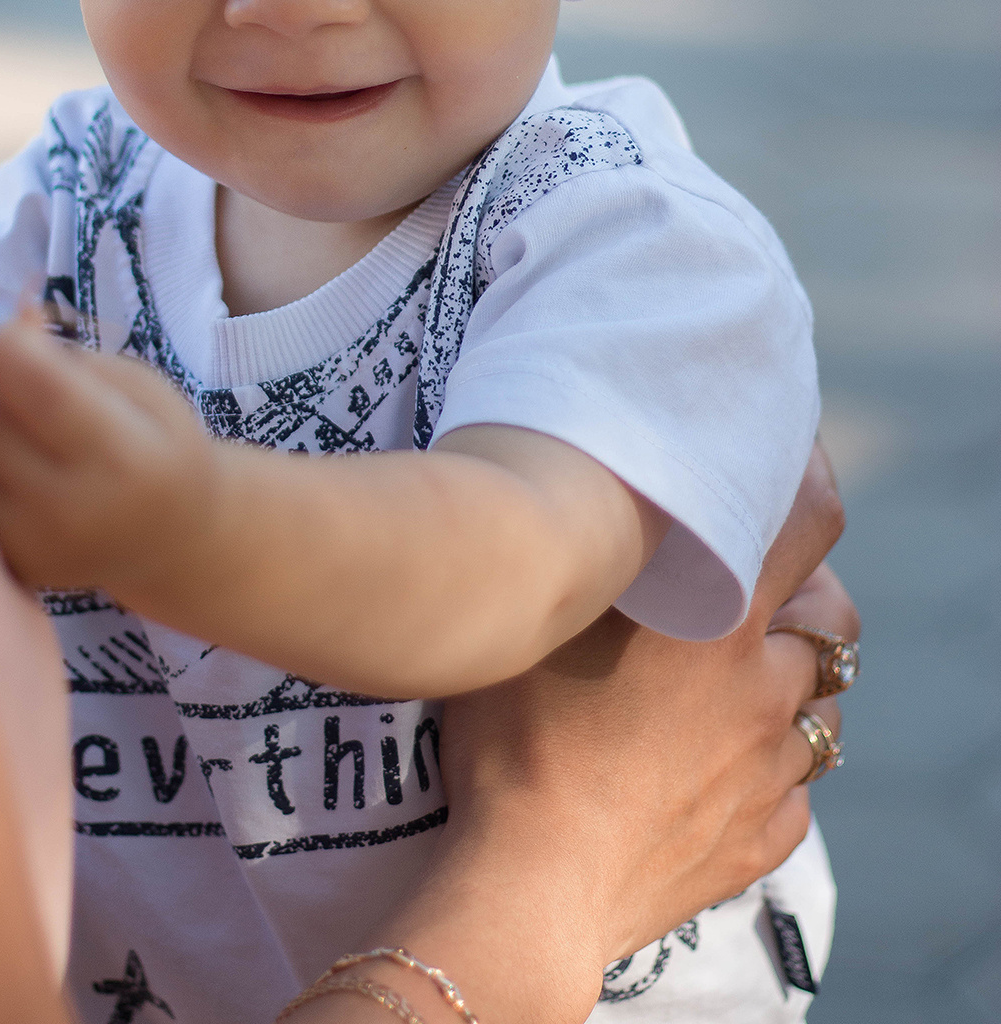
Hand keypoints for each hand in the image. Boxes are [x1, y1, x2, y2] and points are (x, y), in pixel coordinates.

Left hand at [0, 319, 213, 597]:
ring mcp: (32, 545)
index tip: (17, 334)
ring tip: (22, 419)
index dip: (10, 346)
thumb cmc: (159, 448)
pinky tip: (9, 458)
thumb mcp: (143, 388)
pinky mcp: (4, 561)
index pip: (41, 389)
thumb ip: (74, 358)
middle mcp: (73, 512)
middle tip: (29, 380)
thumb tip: (9, 327)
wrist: (168, 539)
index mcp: (126, 460)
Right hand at [354, 444, 854, 1023]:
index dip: (808, 478)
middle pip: (833, 619)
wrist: (529, 886)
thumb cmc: (516, 737)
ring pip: (820, 710)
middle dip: (809, 594)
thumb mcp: (543, 617)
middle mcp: (764, 687)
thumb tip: (610, 513)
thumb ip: (597, 559)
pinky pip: (791, 791)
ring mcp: (770, 770)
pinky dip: (766, 769)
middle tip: (757, 589)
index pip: (810, 520)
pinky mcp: (759, 839)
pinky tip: (713, 766)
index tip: (786, 463)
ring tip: (733, 686)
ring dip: (790, 686)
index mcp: (721, 617)